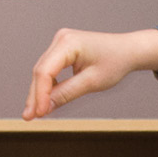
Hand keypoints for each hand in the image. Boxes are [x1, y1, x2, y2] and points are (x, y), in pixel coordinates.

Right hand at [23, 28, 157, 119]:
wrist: (128, 51)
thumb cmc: (116, 61)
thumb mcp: (92, 82)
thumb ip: (66, 94)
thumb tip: (46, 107)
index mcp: (68, 42)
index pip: (45, 71)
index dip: (40, 95)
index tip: (39, 113)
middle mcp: (61, 39)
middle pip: (40, 71)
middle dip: (35, 96)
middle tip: (28, 117)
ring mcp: (61, 43)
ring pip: (43, 71)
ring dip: (39, 92)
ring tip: (34, 113)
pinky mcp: (63, 50)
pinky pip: (50, 70)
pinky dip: (48, 86)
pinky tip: (45, 101)